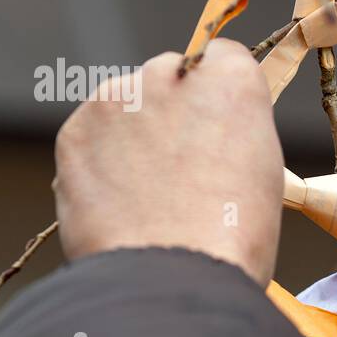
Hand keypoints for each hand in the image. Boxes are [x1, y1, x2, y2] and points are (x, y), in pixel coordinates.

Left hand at [53, 40, 283, 284]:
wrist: (169, 278)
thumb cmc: (231, 237)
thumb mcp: (261, 173)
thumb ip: (235, 133)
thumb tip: (210, 135)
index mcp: (231, 79)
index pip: (224, 58)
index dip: (221, 96)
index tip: (220, 127)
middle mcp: (170, 74)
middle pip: (171, 77)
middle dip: (174, 111)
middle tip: (182, 170)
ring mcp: (116, 98)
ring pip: (126, 106)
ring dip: (135, 136)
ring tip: (148, 196)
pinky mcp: (75, 131)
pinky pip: (92, 137)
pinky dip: (102, 162)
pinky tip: (121, 203)